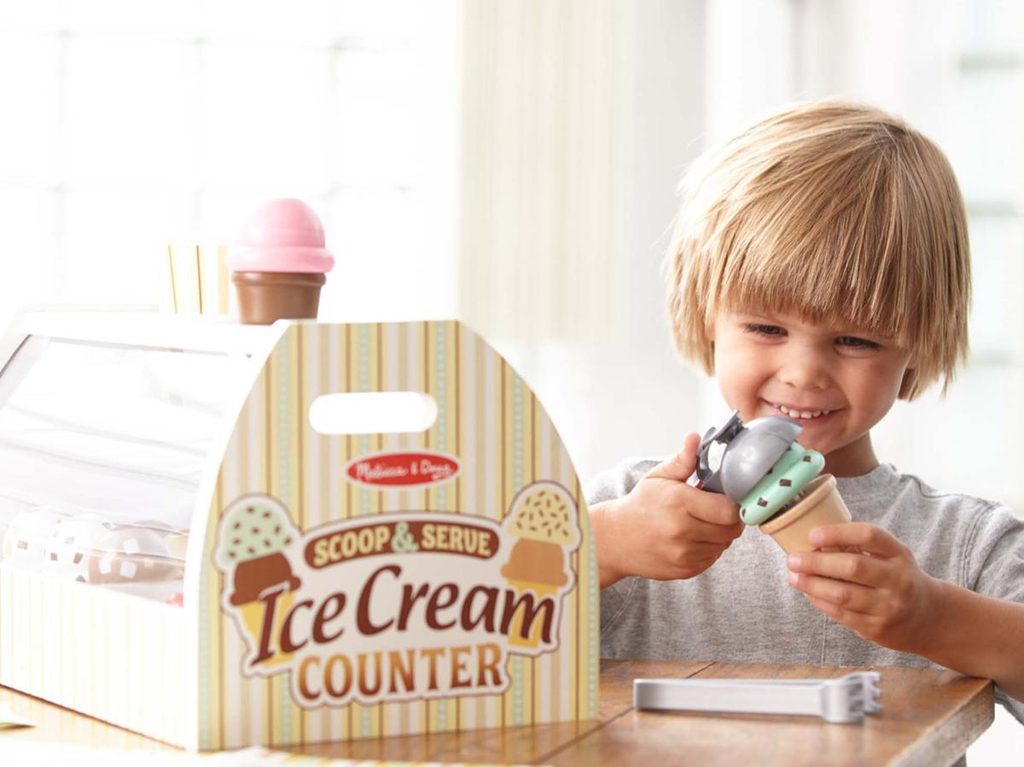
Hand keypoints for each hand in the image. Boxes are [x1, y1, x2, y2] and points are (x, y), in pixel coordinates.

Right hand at [592, 433, 743, 586]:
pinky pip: (712, 559)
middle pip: (731, 530)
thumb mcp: (658, 478)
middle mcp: (681, 531)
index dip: (734, 504)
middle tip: (718, 511)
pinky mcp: (684, 570)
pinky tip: (693, 538)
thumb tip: (695, 437)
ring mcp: (683, 554)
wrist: (615, 539)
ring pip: (723, 545)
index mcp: (678, 502)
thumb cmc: (640, 505)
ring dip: (720, 535)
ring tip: (702, 524)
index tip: (727, 498)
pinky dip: (709, 549)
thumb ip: (682, 460)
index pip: (728, 510)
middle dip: (730, 520)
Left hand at [786, 523, 940, 653]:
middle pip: (852, 567)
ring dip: (812, 585)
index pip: (869, 536)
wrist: (929, 617)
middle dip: (816, 562)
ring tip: (793, 576)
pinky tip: (808, 592)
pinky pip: (841, 614)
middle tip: (793, 559)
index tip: (812, 535)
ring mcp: (888, 606)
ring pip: (843, 594)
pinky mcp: (877, 628)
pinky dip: (819, 601)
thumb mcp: (891, 556)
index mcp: (898, 554)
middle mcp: (897, 579)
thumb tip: (812, 541)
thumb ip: (861, 547)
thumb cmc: (898, 577)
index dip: (838, 533)